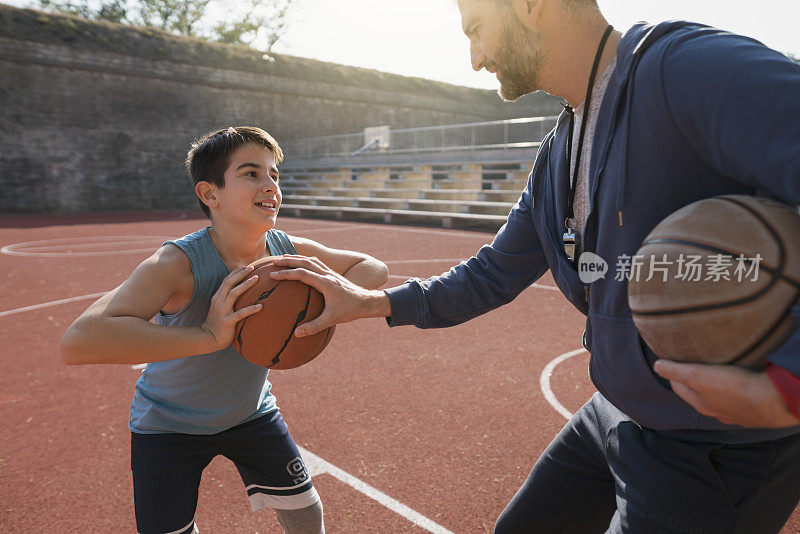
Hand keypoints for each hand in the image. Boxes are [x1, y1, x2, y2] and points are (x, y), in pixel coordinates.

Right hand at [201, 266, 261, 349]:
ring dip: (246, 285)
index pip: (226, 281)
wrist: (209, 338)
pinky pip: (240, 314)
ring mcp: (222, 311)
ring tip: (257, 279)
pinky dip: (250, 309)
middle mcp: (219, 302)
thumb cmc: (217, 323)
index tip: (246, 266)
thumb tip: (239, 290)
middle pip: (229, 284)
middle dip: (241, 274)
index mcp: (217, 298)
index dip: (235, 272)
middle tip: (253, 268)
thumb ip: (226, 299)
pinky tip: (261, 306)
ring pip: (234, 294)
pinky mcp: (227, 322)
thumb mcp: (220, 308)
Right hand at [269, 255, 389, 336]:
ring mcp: (331, 273)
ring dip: (296, 259)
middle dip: (288, 261)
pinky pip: (317, 263)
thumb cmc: (350, 310)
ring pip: (311, 260)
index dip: (286, 274)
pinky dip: (305, 261)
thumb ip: (314, 326)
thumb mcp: (332, 319)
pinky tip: (299, 264)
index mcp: (326, 283)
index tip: (273, 275)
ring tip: (283, 259)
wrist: (367, 302)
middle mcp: (328, 274)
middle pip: (305, 262)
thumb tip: (297, 333)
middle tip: (273, 263)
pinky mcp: (333, 274)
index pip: (302, 274)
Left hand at [653, 359, 799, 427]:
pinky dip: (734, 392)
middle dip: (693, 382)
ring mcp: (735, 413)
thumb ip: (676, 371)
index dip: (673, 374)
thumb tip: (657, 366)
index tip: (672, 361)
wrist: (773, 401)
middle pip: (698, 394)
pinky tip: (739, 384)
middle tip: (693, 365)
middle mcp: (715, 412)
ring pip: (718, 399)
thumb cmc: (733, 388)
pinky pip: (738, 401)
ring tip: (715, 373)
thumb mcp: (697, 376)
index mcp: (700, 404)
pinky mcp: (752, 411)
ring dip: (714, 388)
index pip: (678, 387)